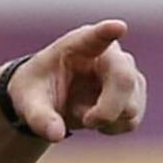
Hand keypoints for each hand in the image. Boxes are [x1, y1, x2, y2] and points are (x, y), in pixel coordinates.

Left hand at [6, 19, 145, 141]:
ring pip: (131, 105)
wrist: (48, 99)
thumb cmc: (36, 90)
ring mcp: (126, 73)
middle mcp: (109, 54)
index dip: (108, 32)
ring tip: (80, 113)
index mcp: (78, 44)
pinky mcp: (134, 94)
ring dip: (105, 120)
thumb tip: (56, 135)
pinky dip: (112, 127)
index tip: (119, 27)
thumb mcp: (27, 102)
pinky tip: (95, 119)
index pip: (96, 36)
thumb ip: (39, 117)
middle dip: (108, 109)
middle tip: (88, 123)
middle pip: (124, 80)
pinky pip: (131, 119)